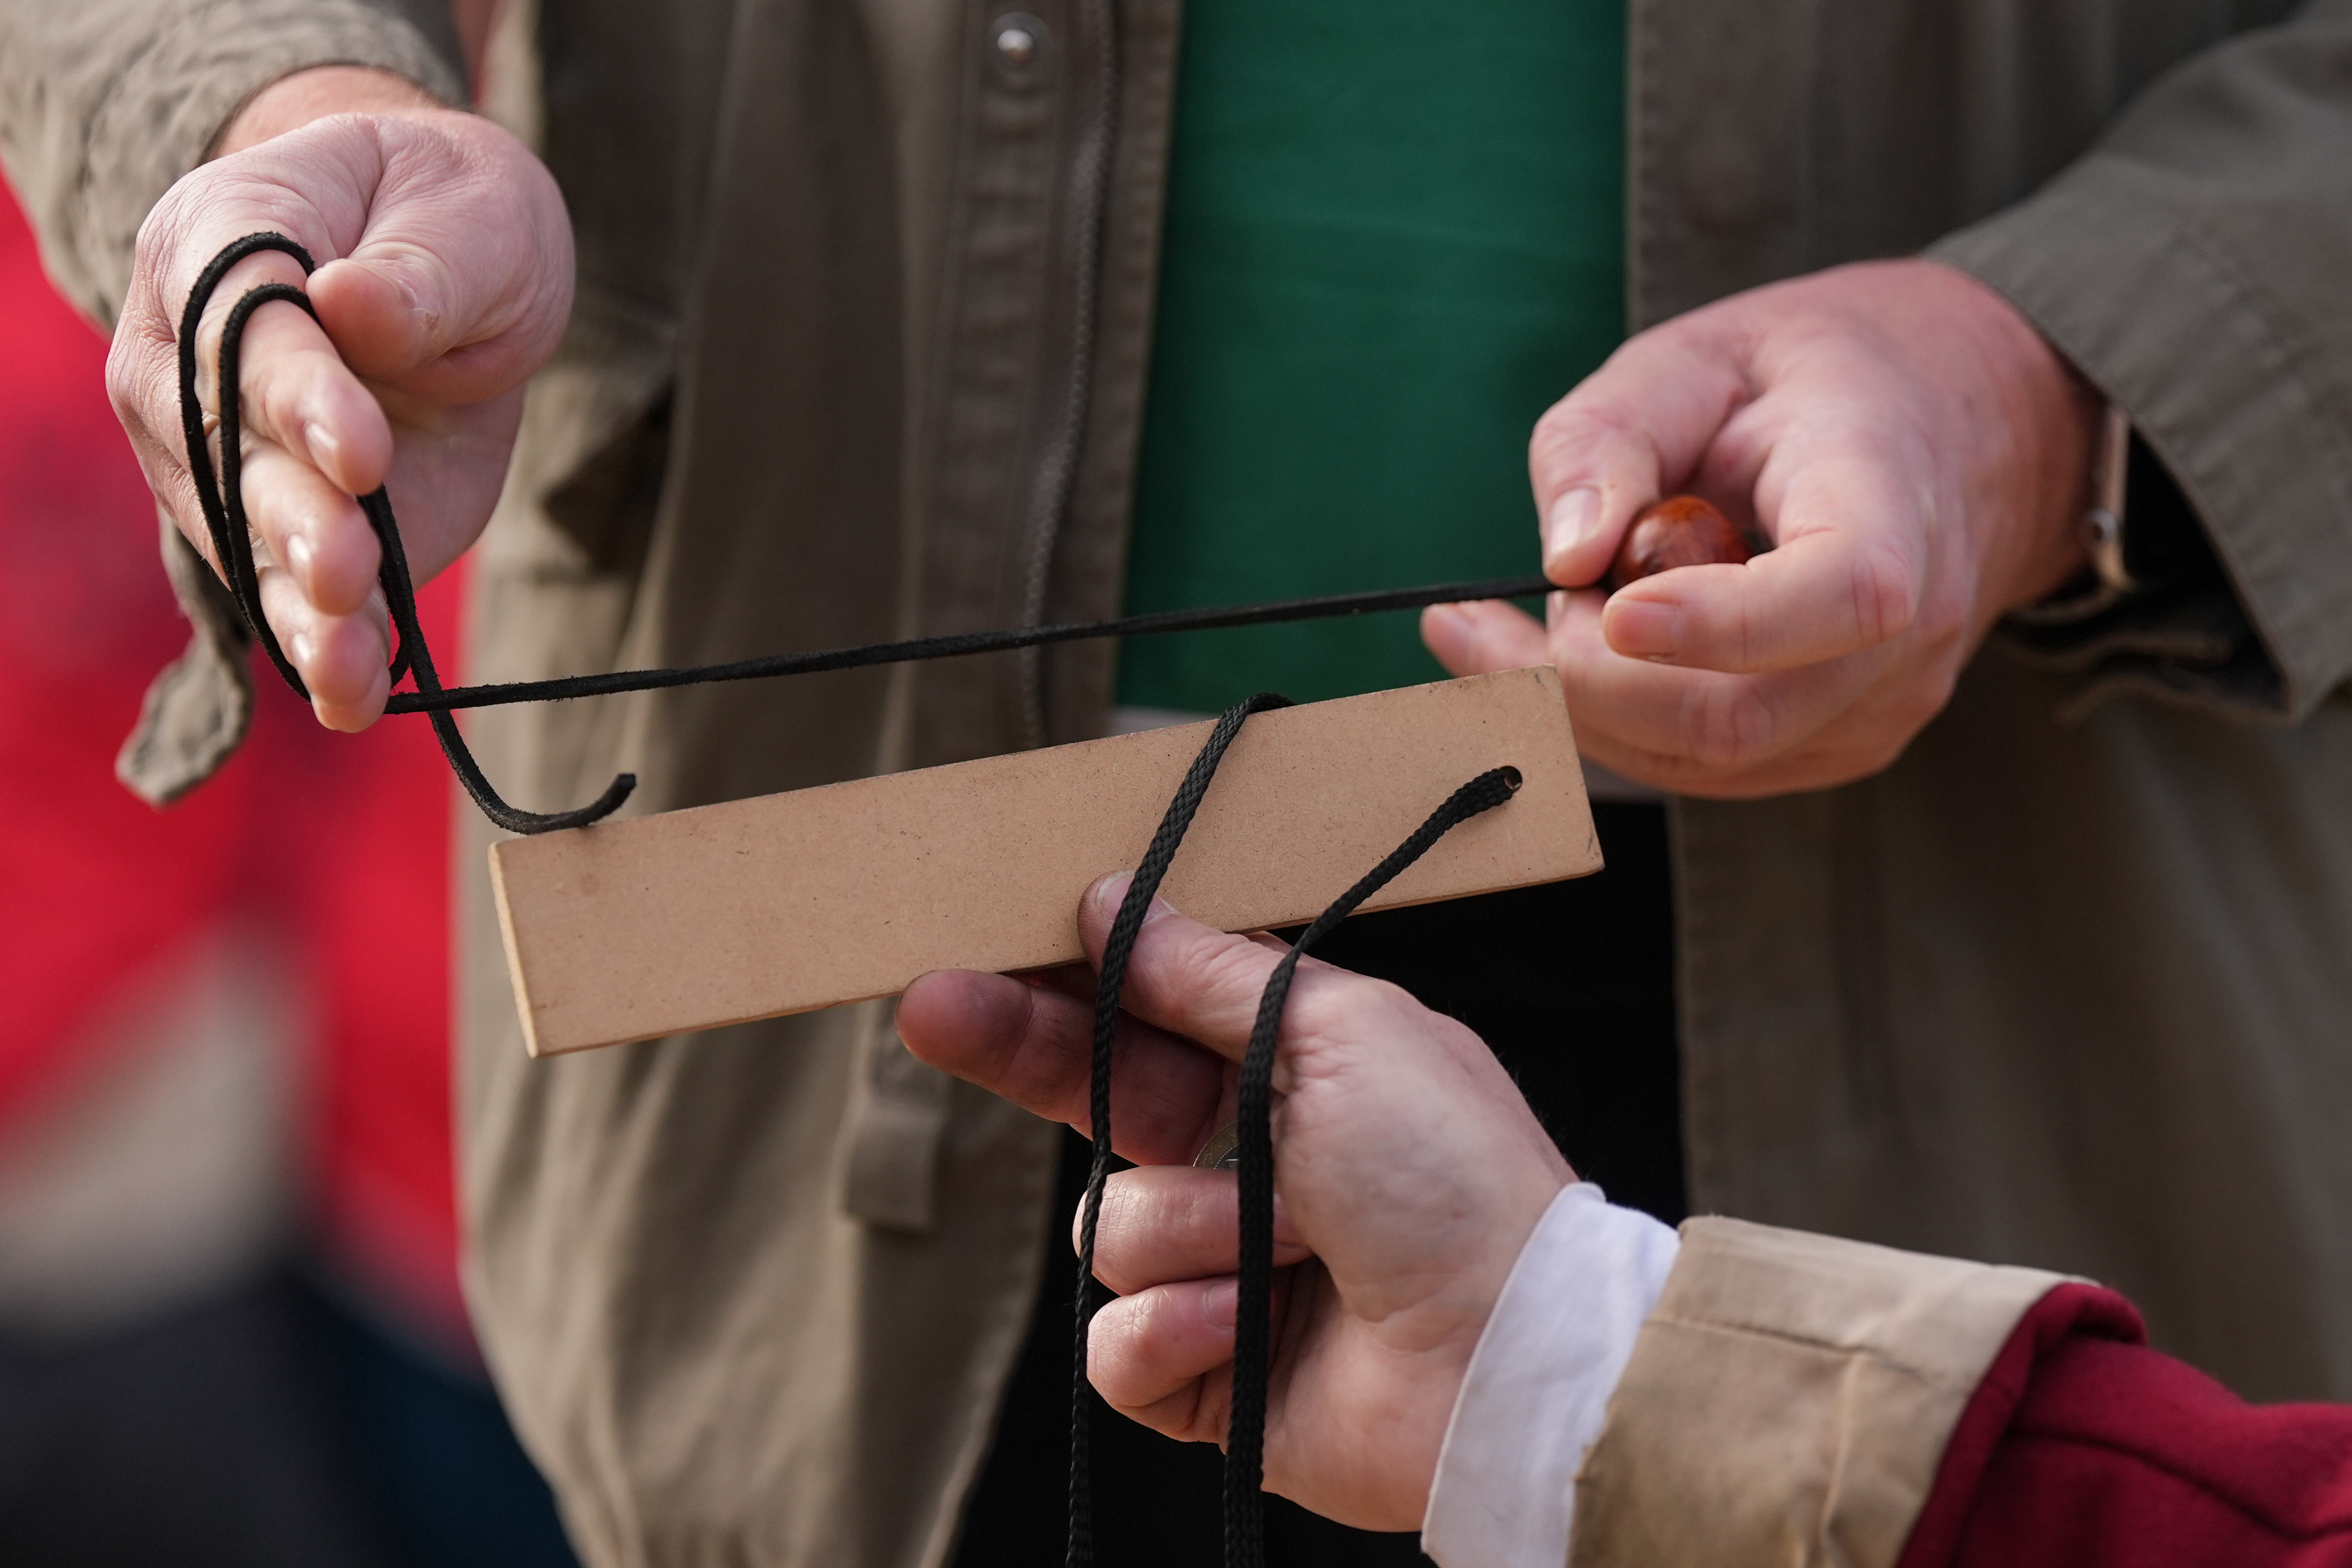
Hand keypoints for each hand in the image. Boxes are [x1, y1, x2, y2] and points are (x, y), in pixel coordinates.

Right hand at [106, 67, 573, 729]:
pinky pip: (287, 595)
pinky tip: (352, 699)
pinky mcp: (285, 526)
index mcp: (213, 239)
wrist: (457, 254)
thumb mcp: (469, 210)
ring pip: (242, 537)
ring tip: (347, 658)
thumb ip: (418, 267)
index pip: (235, 325)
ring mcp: (221, 454)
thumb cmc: (451, 217)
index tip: (362, 449)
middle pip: (221, 445)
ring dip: (297, 604)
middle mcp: (186, 359)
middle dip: (289, 514)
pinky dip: (323, 652)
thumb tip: (354, 308)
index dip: (295, 392)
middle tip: (347, 564)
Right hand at [898, 876, 1570, 1530]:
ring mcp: (1219, 1267)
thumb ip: (1212, 972)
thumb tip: (1111, 903)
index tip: (985, 939)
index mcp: (1279, 1071)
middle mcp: (1242, 1162)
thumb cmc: (1451, 1175)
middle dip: (1015, 1048)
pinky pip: (1116, 1344)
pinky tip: (1250, 1327)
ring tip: (1284, 1245)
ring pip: (1111, 1231)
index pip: (1140, 1010)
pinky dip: (1179, 1333)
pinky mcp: (1202, 1372)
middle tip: (931, 1004)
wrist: (1507, 1354)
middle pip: (1089, 1097)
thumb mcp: (1340, 1030)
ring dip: (1190, 1234)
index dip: (1060, 980)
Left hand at [1420, 259, 2099, 796]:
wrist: (1945, 430)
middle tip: (1491, 614)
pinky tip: (1575, 655)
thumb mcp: (1692, 358)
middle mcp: (1910, 632)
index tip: (1607, 609)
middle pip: (1737, 715)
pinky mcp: (1834, 748)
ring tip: (1523, 620)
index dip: (1717, 624)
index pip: (1840, 595)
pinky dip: (1613, 726)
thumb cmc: (1803, 384)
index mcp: (1892, 502)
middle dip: (1583, 681)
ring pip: (1704, 760)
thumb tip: (1564, 557)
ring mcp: (1878, 709)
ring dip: (1581, 708)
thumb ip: (1610, 439)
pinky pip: (1702, 769)